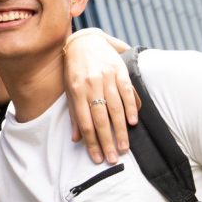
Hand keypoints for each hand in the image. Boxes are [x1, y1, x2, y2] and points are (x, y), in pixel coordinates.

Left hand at [63, 29, 137, 164]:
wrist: (84, 41)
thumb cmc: (74, 69)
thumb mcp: (69, 89)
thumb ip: (74, 113)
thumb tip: (76, 139)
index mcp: (76, 90)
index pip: (84, 122)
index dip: (91, 142)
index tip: (97, 158)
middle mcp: (91, 84)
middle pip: (100, 118)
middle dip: (106, 141)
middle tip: (113, 160)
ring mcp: (106, 77)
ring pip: (115, 108)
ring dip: (120, 130)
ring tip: (124, 148)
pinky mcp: (119, 70)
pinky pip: (127, 92)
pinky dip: (131, 108)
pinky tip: (133, 123)